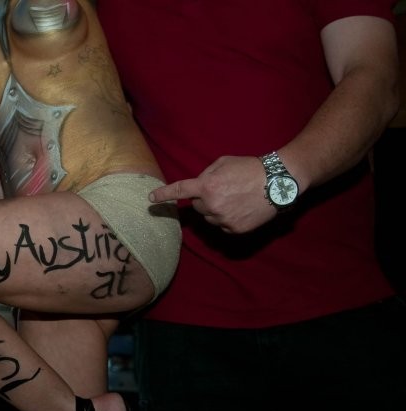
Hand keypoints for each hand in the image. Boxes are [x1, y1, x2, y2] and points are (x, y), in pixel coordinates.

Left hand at [148, 155, 276, 232]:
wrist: (277, 183)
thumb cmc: (250, 168)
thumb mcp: (224, 162)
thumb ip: (206, 174)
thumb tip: (197, 186)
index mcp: (207, 185)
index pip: (180, 191)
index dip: (164, 194)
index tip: (151, 199)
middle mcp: (211, 204)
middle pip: (197, 206)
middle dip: (204, 199)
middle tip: (224, 190)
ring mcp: (223, 219)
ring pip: (209, 217)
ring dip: (216, 209)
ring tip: (236, 199)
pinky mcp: (234, 229)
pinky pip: (222, 226)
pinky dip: (228, 219)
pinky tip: (242, 209)